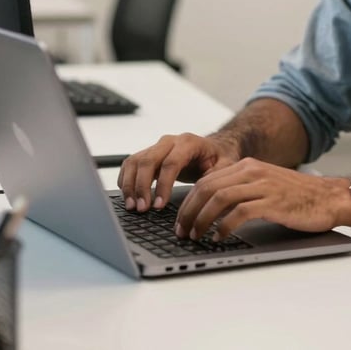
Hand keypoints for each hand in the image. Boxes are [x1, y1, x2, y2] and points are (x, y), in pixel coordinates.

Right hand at [117, 132, 237, 211]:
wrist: (214, 147)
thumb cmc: (219, 158)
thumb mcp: (225, 166)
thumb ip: (216, 177)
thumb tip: (203, 194)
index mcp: (188, 142)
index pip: (171, 162)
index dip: (163, 185)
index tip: (159, 205)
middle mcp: (170, 141)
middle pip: (148, 160)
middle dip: (142, 186)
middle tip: (141, 209)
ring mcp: (157, 146)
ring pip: (135, 161)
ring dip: (130, 184)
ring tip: (131, 206)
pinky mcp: (149, 154)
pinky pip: (131, 164)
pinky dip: (126, 180)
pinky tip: (127, 196)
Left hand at [173, 158, 350, 240]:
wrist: (329, 198)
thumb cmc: (298, 197)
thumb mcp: (265, 185)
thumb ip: (242, 189)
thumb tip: (212, 209)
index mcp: (248, 165)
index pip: (207, 179)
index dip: (189, 201)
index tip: (181, 219)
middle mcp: (253, 171)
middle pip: (208, 187)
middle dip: (189, 211)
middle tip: (182, 230)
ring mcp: (263, 185)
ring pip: (220, 198)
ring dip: (202, 219)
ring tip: (196, 235)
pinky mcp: (272, 201)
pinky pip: (239, 212)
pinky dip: (224, 225)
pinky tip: (219, 237)